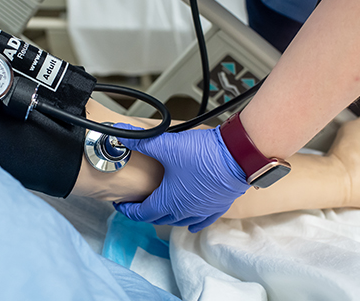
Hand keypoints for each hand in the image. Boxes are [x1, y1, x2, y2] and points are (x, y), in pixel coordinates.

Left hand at [113, 124, 249, 232]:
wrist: (238, 157)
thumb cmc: (205, 155)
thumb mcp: (167, 145)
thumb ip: (141, 141)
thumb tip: (121, 135)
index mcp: (169, 202)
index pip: (142, 213)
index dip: (128, 209)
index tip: (121, 204)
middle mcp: (185, 212)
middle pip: (159, 218)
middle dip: (145, 212)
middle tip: (137, 203)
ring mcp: (203, 211)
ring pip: (179, 221)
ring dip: (167, 216)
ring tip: (159, 209)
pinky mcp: (218, 206)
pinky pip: (202, 221)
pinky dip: (193, 222)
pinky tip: (192, 223)